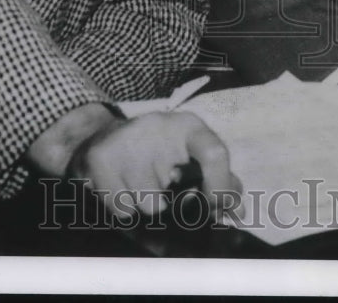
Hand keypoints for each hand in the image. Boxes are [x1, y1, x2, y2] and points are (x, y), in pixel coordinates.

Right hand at [66, 110, 240, 218]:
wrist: (100, 137)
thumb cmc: (157, 152)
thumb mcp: (190, 157)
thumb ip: (219, 180)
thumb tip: (237, 211)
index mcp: (188, 126)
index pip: (214, 152)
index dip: (221, 186)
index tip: (217, 206)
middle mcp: (158, 126)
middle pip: (179, 193)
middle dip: (178, 210)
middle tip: (170, 199)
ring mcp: (126, 141)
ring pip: (150, 205)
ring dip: (148, 210)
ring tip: (142, 190)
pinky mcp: (100, 158)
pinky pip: (122, 209)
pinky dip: (125, 210)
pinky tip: (122, 190)